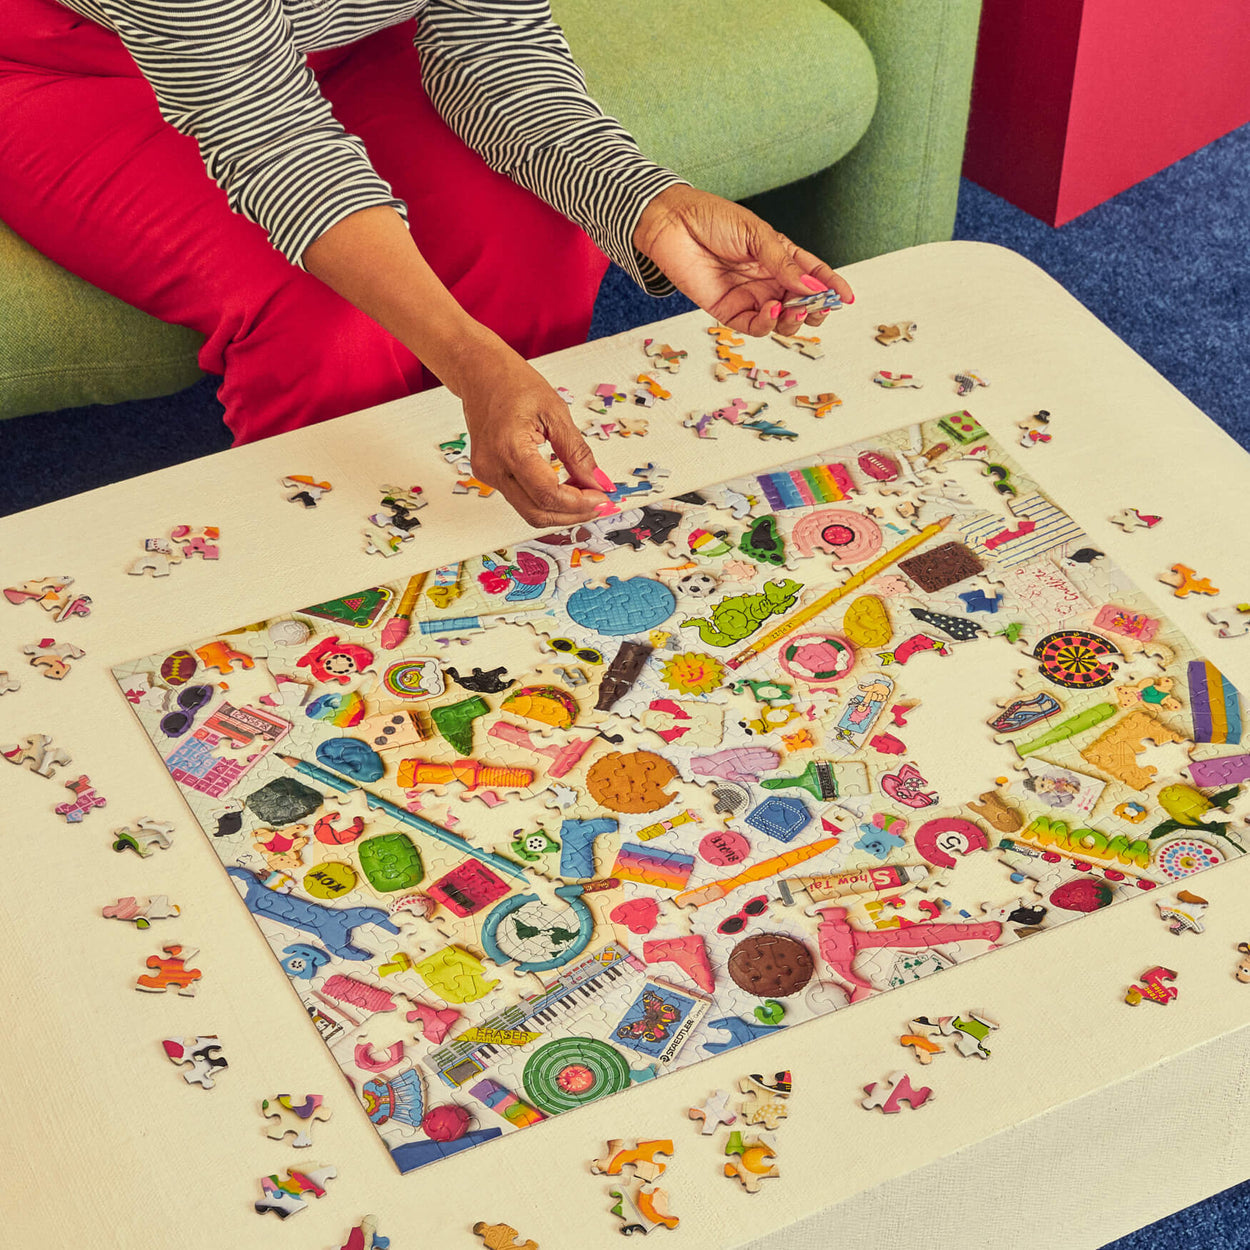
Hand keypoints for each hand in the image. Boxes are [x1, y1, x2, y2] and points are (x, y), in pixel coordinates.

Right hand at [454, 339, 616, 528]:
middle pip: (537, 513)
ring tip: (586, 495)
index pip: (547, 494)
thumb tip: (596, 481)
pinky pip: (522, 499)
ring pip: (530, 511)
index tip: (602, 497)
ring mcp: (487, 474)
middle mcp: (493, 467)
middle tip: (599, 503)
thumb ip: (577, 451)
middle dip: (573, 514)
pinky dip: (547, 500)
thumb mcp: (556, 411)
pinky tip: (566, 488)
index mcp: (508, 448)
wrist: (480, 373)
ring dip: (561, 510)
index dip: (579, 502)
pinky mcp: (489, 475)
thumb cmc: (512, 383)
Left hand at [633, 185, 853, 336]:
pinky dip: (768, 324)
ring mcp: (750, 297)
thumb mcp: (757, 235)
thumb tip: (811, 287)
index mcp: (780, 256)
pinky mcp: (729, 312)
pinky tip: (770, 310)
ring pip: (781, 321)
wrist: (673, 224)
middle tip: (817, 306)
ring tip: (793, 308)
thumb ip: (783, 263)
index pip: (813, 275)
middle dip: (814, 309)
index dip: (831, 286)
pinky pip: (755, 327)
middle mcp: (768, 280)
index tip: (846, 297)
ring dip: (793, 320)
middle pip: (801, 304)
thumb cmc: (713, 219)